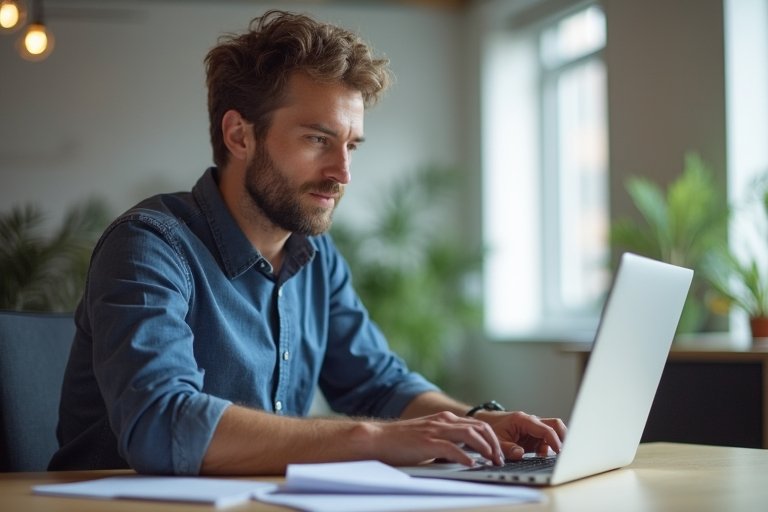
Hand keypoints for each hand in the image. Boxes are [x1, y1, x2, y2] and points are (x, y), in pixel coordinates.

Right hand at [366, 411, 504, 466]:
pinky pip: (452, 448)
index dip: (492, 438)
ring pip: (470, 434)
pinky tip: (472, 465)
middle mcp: (443, 421)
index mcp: (444, 419)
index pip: (477, 424)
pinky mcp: (427, 442)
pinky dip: (465, 457)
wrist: (378, 438)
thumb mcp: (428, 437)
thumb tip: (464, 456)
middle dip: (494, 443)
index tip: (499, 453)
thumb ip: (445, 441)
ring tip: (491, 461)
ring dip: (485, 449)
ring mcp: (435, 430)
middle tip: (500, 459)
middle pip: (480, 427)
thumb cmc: (401, 442)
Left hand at [474, 410, 566, 459]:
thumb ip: (507, 448)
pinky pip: (547, 440)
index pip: (545, 429)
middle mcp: (531, 422)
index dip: (554, 440)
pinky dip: (549, 448)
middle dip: (564, 437)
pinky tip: (543, 456)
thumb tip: (520, 454)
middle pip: (555, 425)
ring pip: (553, 432)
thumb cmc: (492, 428)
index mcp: (523, 420)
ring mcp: (534, 428)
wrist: (486, 422)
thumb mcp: (496, 440)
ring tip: (555, 457)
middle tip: (566, 452)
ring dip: (556, 443)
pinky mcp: (534, 436)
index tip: (559, 452)